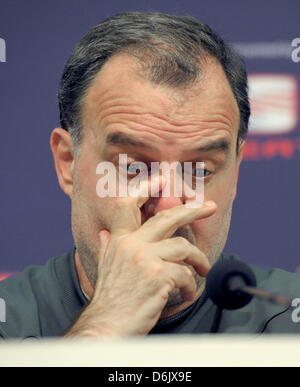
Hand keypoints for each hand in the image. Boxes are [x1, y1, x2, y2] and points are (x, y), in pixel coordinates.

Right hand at [66, 177, 215, 336]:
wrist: (108, 325)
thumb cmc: (112, 297)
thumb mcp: (106, 265)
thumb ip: (108, 245)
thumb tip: (103, 232)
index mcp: (118, 239)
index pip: (128, 203)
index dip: (145, 187)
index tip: (162, 179)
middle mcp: (131, 244)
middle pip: (167, 217)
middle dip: (192, 210)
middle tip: (210, 207)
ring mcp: (145, 258)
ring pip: (184, 247)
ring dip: (198, 260)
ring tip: (203, 270)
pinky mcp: (158, 276)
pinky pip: (186, 274)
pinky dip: (191, 285)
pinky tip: (186, 293)